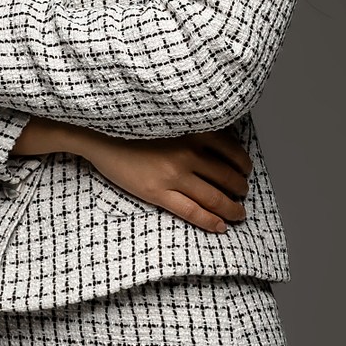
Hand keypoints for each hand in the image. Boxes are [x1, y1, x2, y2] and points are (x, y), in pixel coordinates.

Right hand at [74, 125, 252, 233]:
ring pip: (215, 198)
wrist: (99, 133)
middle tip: (243, 195)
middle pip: (227, 178)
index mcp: (193, 130)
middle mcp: (188, 152)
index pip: (232, 152)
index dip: (243, 166)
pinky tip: (220, 226)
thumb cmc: (134, 126)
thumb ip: (193, 129)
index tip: (246, 172)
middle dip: (240, 190)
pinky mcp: (158, 192)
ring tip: (238, 214)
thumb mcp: (171, 119)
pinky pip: (193, 211)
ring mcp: (174, 174)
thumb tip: (219, 143)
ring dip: (232, 209)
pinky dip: (211, 221)